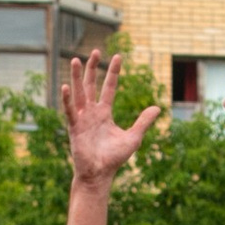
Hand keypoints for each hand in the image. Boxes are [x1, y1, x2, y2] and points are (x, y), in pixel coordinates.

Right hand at [61, 49, 159, 193]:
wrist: (100, 174)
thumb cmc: (114, 158)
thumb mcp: (133, 137)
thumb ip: (144, 122)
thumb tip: (157, 107)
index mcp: (104, 113)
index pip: (109, 88)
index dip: (113, 72)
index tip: (117, 56)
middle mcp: (92, 112)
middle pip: (91, 85)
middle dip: (93, 68)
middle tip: (95, 51)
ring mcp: (82, 119)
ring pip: (79, 93)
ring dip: (76, 77)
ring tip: (74, 59)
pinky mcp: (75, 128)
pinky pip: (70, 111)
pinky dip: (67, 100)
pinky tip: (66, 87)